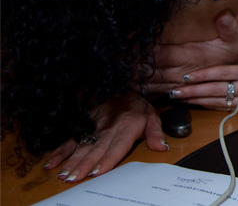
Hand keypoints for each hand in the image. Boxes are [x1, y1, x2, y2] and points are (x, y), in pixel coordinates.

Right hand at [43, 92, 166, 182]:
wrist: (122, 83)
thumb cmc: (137, 105)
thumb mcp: (152, 116)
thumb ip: (155, 133)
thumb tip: (161, 148)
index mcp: (127, 126)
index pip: (116, 146)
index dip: (106, 159)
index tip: (96, 172)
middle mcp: (109, 128)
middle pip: (95, 149)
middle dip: (84, 165)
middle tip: (74, 179)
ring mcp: (94, 126)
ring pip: (81, 146)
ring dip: (71, 161)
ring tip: (64, 175)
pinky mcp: (84, 125)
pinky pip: (70, 140)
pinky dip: (60, 152)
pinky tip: (51, 164)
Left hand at [168, 25, 237, 109]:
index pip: (223, 74)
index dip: (204, 76)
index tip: (187, 77)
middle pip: (216, 90)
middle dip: (194, 91)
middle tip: (175, 90)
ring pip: (216, 101)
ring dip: (196, 100)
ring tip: (178, 97)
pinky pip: (221, 107)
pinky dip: (205, 105)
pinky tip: (192, 102)